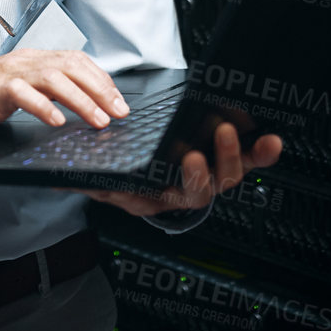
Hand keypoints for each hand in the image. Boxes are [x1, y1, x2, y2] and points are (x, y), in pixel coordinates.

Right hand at [0, 49, 130, 145]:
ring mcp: (7, 75)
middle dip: (101, 89)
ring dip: (81, 100)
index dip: (102, 79)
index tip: (120, 100)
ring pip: (54, 78)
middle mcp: (23, 62)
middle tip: (120, 112)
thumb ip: (41, 93)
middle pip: (72, 66)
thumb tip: (75, 105)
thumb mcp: (14, 92)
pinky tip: (58, 122)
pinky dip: (44, 108)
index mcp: (30, 61)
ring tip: (99, 120)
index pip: (76, 61)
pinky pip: (22, 94)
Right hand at [76, 107, 282, 217]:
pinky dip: (261, 151)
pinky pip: (247, 160)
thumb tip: (57, 178)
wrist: (128, 169)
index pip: (181, 194)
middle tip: (222, 131)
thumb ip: (84, 179)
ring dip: (247, 154)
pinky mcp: (221, 159)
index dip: (192, 178)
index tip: (192, 157)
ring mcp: (207, 176)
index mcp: (158, 198)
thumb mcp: (97, 178)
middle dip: (224, 159)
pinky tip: (273, 141)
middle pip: (214, 184)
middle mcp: (186, 190)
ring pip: (233, 172)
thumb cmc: (114, 175)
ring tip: (259, 136)